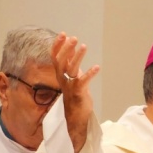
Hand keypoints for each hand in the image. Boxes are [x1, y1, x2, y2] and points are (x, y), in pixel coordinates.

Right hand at [51, 32, 99, 152]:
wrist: (76, 118)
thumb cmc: (76, 96)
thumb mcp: (74, 78)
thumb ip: (72, 64)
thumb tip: (73, 49)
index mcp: (60, 75)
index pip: (55, 57)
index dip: (57, 45)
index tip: (63, 34)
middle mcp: (63, 80)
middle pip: (60, 61)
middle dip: (66, 48)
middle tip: (74, 38)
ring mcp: (70, 87)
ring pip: (71, 69)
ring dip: (77, 57)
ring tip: (84, 46)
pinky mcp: (79, 94)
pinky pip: (83, 82)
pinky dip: (90, 74)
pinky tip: (97, 67)